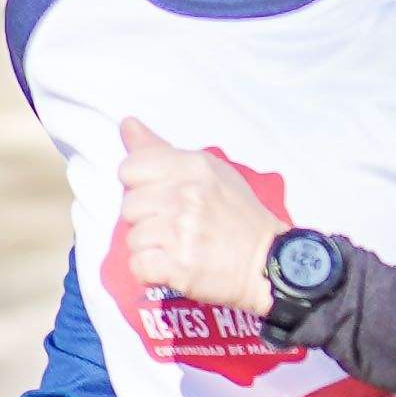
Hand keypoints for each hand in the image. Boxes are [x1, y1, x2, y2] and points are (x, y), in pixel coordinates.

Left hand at [115, 117, 286, 322]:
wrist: (268, 261)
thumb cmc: (237, 216)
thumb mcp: (208, 171)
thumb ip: (161, 150)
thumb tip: (127, 124)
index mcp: (194, 167)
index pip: (130, 168)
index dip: (139, 185)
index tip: (161, 196)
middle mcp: (187, 195)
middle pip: (129, 206)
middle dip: (146, 219)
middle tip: (176, 226)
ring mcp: (183, 231)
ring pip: (132, 238)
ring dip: (150, 248)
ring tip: (178, 247)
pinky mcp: (179, 265)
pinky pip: (138, 266)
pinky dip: (150, 272)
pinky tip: (172, 266)